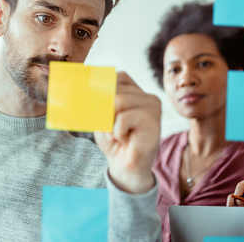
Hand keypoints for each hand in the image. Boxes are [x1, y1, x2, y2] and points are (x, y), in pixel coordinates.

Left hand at [95, 72, 160, 193]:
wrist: (125, 167)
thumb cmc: (114, 141)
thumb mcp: (102, 116)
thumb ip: (100, 101)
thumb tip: (90, 88)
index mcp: (137, 93)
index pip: (119, 77)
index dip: (104, 87)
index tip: (95, 103)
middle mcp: (148, 97)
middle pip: (116, 89)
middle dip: (104, 110)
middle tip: (108, 128)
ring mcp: (153, 107)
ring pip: (119, 100)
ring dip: (110, 122)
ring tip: (116, 135)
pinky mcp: (153, 121)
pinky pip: (123, 118)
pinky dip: (117, 131)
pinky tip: (125, 140)